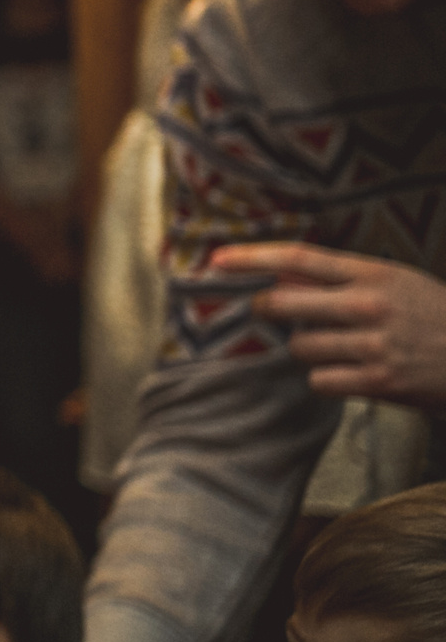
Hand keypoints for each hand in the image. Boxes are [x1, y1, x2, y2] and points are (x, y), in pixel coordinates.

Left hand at [215, 241, 445, 412]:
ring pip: (300, 346)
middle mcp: (370, 305)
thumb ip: (342, 279)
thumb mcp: (396, 283)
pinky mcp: (379, 383)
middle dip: (266, 309)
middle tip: (268, 310)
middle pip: (284, 304)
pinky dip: (326, 379)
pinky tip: (351, 373)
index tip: (217, 260)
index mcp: (374, 274)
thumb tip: (281, 280)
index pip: (299, 259)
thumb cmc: (435, 317)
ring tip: (339, 347)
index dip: (252, 258)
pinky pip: (319, 380)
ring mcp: (374, 345)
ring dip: (307, 349)